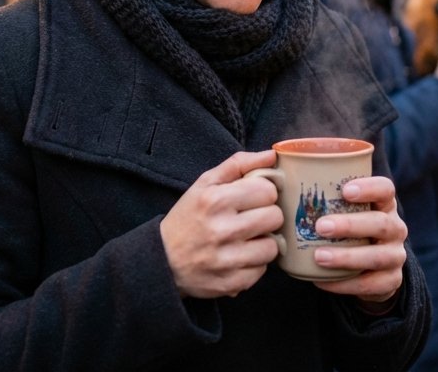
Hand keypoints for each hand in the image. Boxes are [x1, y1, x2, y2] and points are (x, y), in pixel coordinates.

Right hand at [160, 151, 283, 298]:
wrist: (162, 260)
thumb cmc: (187, 217)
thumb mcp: (204, 184)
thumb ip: (238, 164)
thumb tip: (272, 155)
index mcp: (216, 200)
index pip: (268, 190)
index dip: (264, 193)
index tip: (254, 198)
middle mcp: (222, 230)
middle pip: (275, 217)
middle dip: (267, 216)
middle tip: (252, 218)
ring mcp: (227, 259)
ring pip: (273, 246)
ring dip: (263, 242)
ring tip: (247, 239)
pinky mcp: (231, 282)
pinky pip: (262, 270)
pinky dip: (254, 264)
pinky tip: (239, 257)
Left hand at [310, 174, 407, 306]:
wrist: (366, 269)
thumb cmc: (344, 230)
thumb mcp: (339, 211)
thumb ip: (318, 194)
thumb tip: (274, 168)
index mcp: (383, 204)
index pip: (386, 189)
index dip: (370, 187)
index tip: (345, 190)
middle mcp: (395, 228)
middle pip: (381, 223)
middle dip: (351, 225)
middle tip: (321, 226)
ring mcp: (395, 255)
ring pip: (378, 256)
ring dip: (348, 256)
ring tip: (319, 256)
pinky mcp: (391, 281)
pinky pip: (371, 284)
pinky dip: (345, 284)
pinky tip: (321, 280)